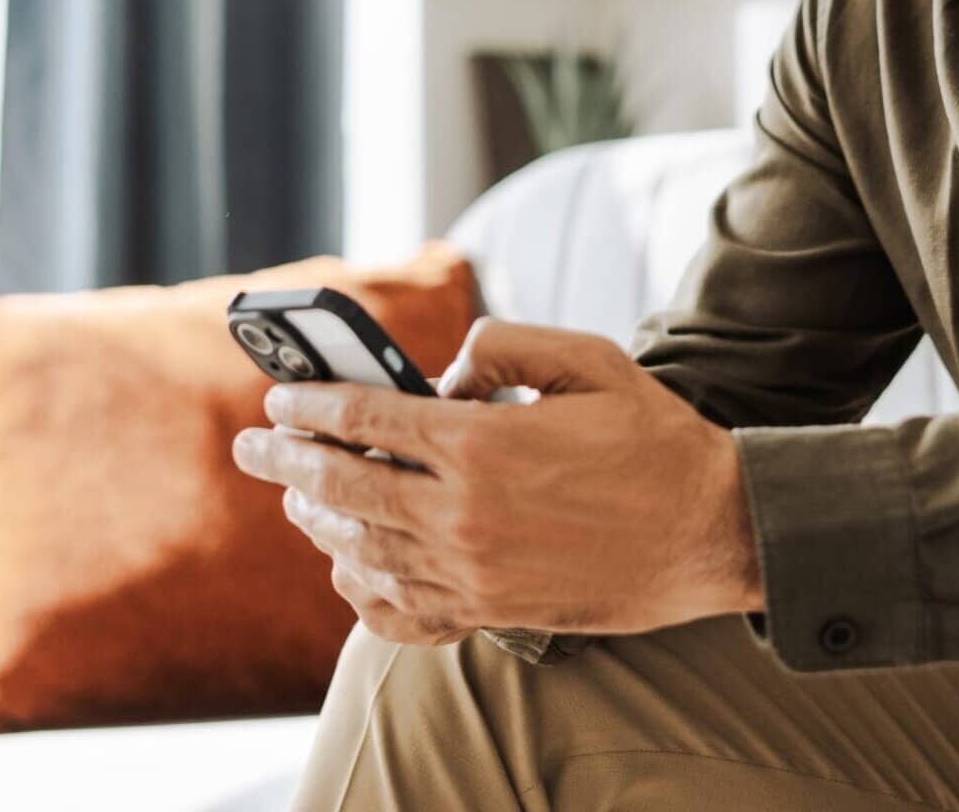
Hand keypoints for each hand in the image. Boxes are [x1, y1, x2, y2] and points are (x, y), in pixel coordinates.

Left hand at [230, 317, 763, 647]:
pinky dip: (360, 590)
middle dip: (286, 458)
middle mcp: (463, 514)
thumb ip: (505, 345)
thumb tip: (446, 373)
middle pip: (343, 486)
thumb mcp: (587, 358)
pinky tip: (348, 568)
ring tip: (296, 492)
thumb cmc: (652, 437)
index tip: (278, 394)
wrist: (707, 531)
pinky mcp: (490, 613)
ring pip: (360, 549)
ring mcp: (472, 573)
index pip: (367, 420)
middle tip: (251, 442)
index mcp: (483, 443)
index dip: (313, 404)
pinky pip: (398, 613)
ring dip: (316, 517)